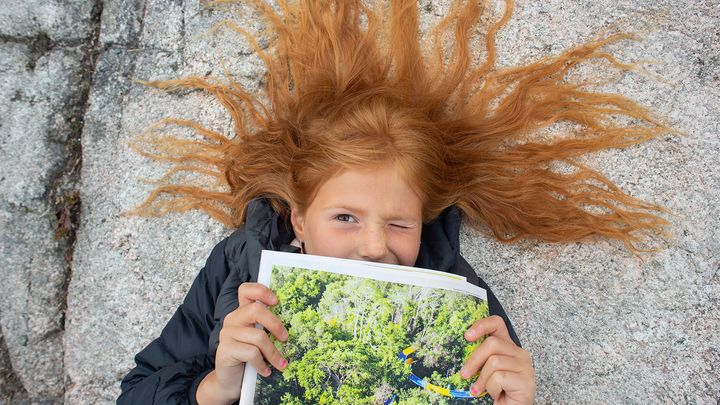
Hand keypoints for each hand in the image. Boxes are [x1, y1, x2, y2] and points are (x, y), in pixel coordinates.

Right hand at [197, 283, 288, 403]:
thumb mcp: (258, 339)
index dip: (261, 291)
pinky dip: (262, 364)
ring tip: (281, 364)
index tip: (276, 301)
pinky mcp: (225, 350)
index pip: (246, 290)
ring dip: (273, 352)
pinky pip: (251, 353)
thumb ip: (267, 327)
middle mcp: (232, 319)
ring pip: (258, 336)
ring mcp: (227, 334)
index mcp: (242, 312)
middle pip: (256, 310)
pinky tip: (266, 371)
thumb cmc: (249, 358)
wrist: (230, 381)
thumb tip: (293, 324)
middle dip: (275, 324)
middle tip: (285, 338)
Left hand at [460, 315, 534, 404]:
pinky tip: (497, 394)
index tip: (467, 336)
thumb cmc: (497, 390)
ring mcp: (525, 367)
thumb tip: (463, 346)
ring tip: (482, 390)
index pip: (497, 324)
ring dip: (483, 380)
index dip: (481, 325)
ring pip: (494, 362)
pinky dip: (492, 389)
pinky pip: (499, 378)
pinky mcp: (526, 381)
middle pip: (492, 343)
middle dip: (474, 360)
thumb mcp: (486, 369)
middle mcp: (520, 353)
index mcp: (508, 347)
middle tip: (464, 374)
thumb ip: (481, 356)